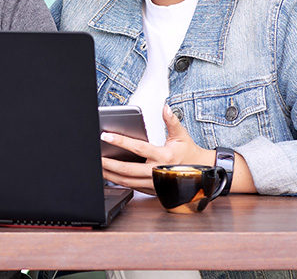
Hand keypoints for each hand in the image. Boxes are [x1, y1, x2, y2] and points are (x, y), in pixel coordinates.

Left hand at [100, 105, 214, 194]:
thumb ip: (172, 121)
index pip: (138, 147)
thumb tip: (165, 107)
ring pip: (127, 181)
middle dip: (109, 163)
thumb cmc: (189, 154)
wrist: (201, 174)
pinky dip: (118, 181)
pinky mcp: (152, 190)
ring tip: (97, 166)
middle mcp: (158, 171)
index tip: (106, 136)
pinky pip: (132, 187)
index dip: (120, 141)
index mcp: (164, 156)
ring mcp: (154, 183)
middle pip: (128, 169)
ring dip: (110, 174)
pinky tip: (108, 175)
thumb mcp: (182, 136)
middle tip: (95, 156)